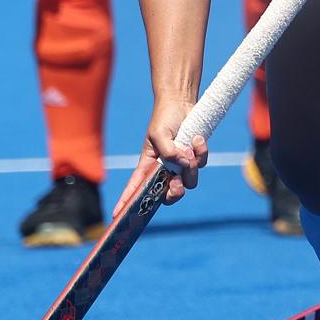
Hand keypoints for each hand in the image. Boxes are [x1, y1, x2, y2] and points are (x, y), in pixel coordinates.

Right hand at [112, 94, 206, 215]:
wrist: (182, 104)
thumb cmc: (164, 118)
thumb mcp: (159, 134)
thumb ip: (169, 152)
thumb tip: (182, 165)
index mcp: (149, 166)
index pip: (136, 187)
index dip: (126, 202)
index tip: (117, 215)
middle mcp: (165, 169)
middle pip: (169, 195)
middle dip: (174, 193)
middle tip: (177, 182)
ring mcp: (181, 166)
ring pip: (190, 182)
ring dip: (191, 167)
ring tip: (188, 149)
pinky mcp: (195, 158)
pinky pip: (202, 164)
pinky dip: (201, 152)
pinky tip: (197, 139)